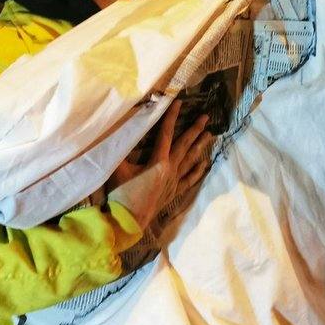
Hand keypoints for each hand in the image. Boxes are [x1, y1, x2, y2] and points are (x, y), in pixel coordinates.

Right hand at [107, 100, 212, 228]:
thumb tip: (114, 129)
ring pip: (191, 161)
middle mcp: (170, 170)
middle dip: (195, 130)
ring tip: (210, 135)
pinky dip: (198, 171)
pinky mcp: (173, 193)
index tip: (179, 102)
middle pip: (185, 145)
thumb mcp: (116, 168)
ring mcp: (174, 182)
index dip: (172, 116)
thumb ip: (119, 148)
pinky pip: (189, 179)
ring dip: (200, 146)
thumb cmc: (121, 195)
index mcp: (158, 162)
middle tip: (206, 117)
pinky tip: (205, 164)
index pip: (166, 134)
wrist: (127, 222)